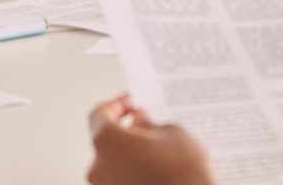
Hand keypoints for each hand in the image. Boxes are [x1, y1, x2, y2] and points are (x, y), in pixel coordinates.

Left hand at [88, 95, 214, 184]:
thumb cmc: (183, 171)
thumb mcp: (171, 133)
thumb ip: (149, 123)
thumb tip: (141, 120)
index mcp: (106, 141)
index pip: (99, 115)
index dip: (116, 106)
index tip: (133, 104)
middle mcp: (99, 168)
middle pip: (106, 142)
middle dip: (127, 132)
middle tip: (149, 126)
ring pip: (116, 165)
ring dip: (133, 155)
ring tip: (159, 151)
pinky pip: (124, 182)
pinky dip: (137, 175)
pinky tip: (159, 171)